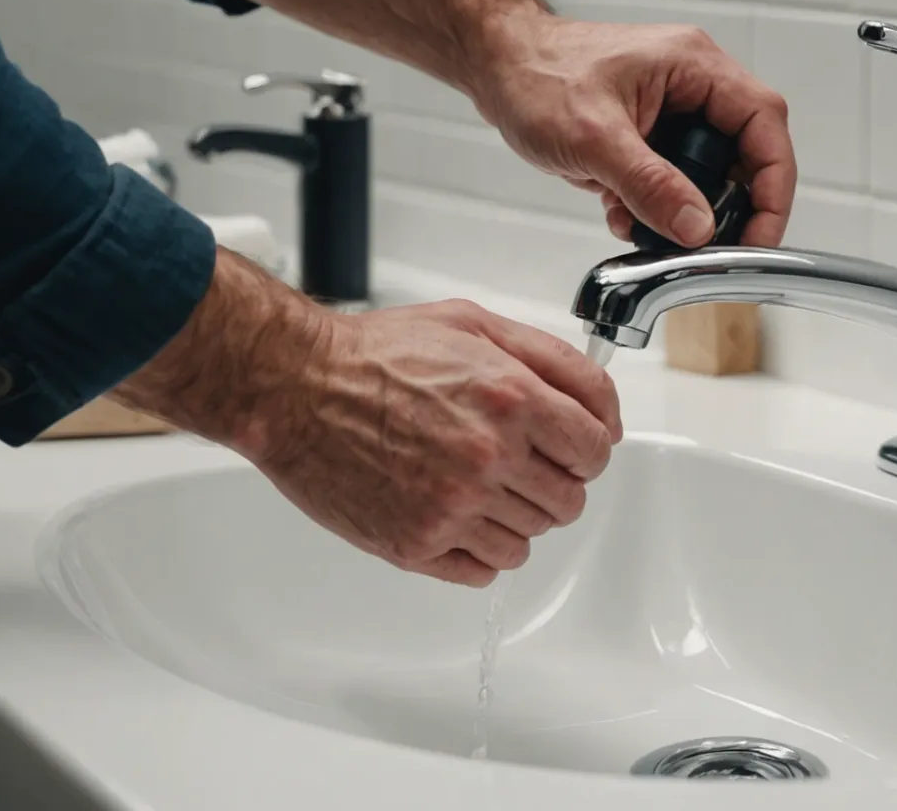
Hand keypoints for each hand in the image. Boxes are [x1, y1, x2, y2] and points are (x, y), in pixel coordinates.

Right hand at [114, 251, 621, 586]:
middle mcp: (489, 458)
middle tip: (515, 461)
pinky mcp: (418, 546)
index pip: (597, 449)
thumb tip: (603, 407)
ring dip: (514, 514)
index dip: (587, 446)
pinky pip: (486, 570)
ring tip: (473, 482)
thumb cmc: (375, 355)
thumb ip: (551, 361)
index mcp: (511, 399)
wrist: (294, 389)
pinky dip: (480, 549)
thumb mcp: (474, 325)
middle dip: (551, 480)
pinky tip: (455, 513)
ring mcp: (454, 509)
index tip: (570, 445)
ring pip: (530, 539)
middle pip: (569, 501)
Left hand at [470, 14, 795, 247]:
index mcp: (695, 66)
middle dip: (722, 205)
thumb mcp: (594, 137)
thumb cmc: (536, 74)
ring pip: (706, 174)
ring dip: (681, 210)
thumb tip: (697, 227)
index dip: (774, 182)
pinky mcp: (649, 136)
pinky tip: (621, 213)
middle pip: (743, 154)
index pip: (764, 122)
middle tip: (705, 245)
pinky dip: (653, 207)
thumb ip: (650, 185)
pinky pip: (673, 181)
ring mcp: (672, 111)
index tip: (762, 232)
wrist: (496, 67)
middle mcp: (692, 85)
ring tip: (648, 228)